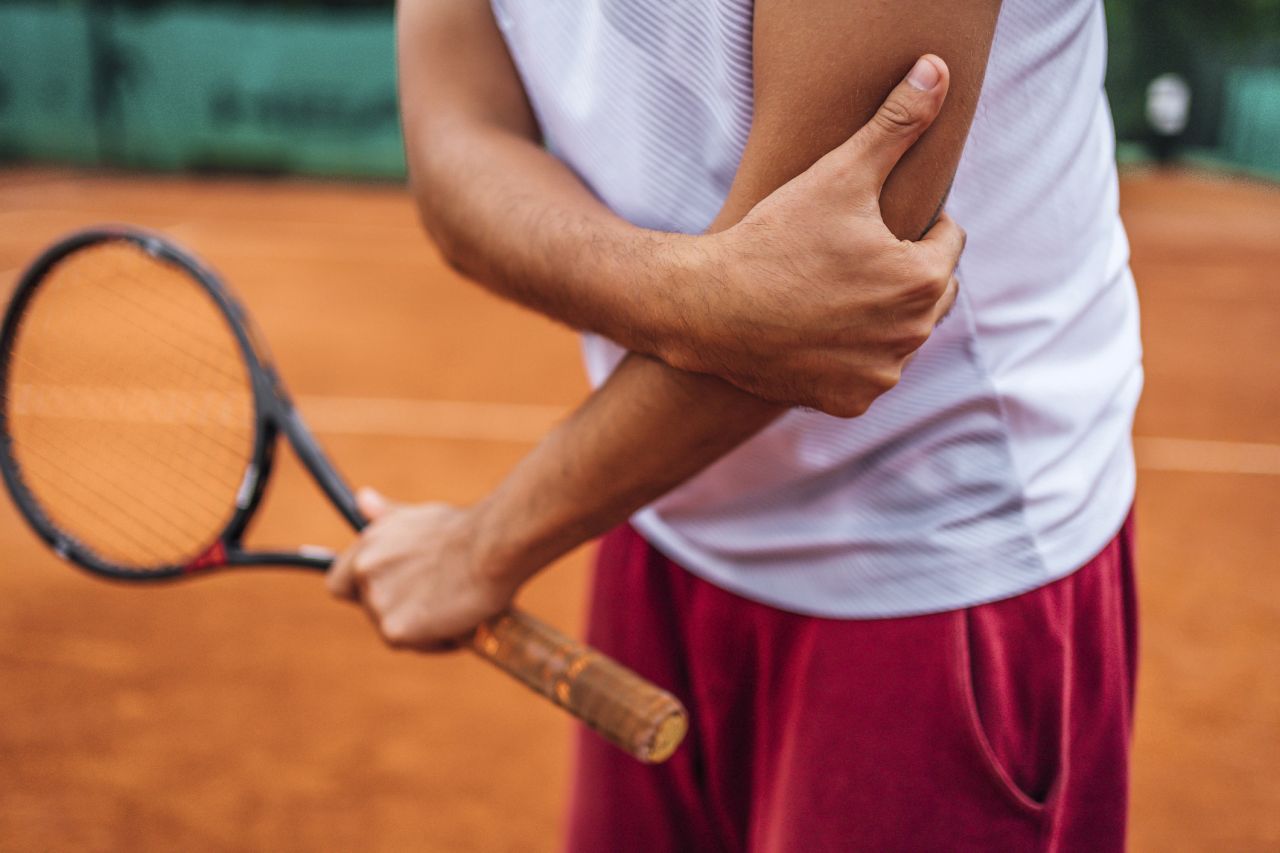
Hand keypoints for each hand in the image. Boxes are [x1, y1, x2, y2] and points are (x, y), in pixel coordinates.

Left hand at [327, 489, 516, 649]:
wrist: (492, 546)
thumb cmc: (465, 530)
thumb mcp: (418, 517)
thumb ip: (385, 517)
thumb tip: (363, 499)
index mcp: (367, 545)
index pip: (340, 582)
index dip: (363, 593)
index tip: (391, 593)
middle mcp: (364, 571)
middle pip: (373, 610)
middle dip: (401, 610)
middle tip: (437, 602)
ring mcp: (376, 601)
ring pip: (394, 630)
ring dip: (421, 627)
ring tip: (455, 610)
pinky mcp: (394, 629)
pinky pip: (414, 646)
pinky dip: (436, 641)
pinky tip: (459, 625)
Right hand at [661, 55, 964, 417]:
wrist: (709, 306)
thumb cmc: (775, 237)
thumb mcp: (839, 173)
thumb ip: (897, 124)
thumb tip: (939, 70)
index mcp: (923, 280)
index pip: (947, 241)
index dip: (909, 226)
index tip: (866, 224)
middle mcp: (912, 336)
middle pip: (930, 292)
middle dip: (902, 273)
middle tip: (848, 257)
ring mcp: (880, 375)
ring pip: (900, 334)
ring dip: (881, 316)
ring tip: (831, 294)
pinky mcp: (849, 401)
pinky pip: (867, 372)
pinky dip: (850, 356)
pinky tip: (816, 332)